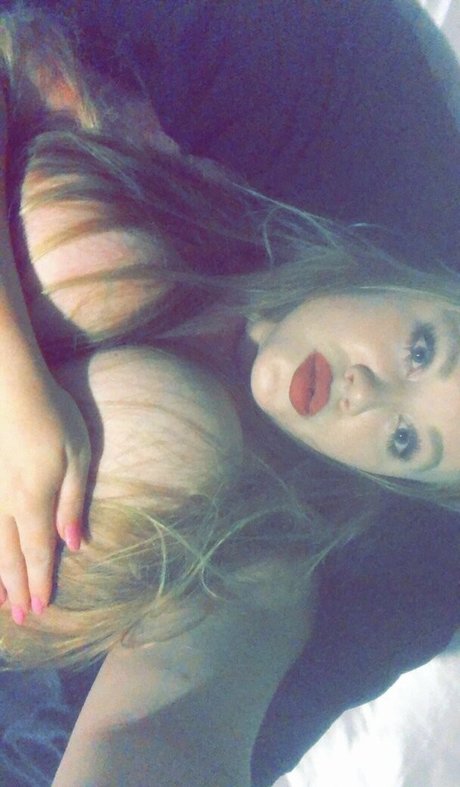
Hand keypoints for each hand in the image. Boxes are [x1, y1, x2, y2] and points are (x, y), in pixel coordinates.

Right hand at [0, 377, 90, 622]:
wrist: (9, 385)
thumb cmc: (51, 417)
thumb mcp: (77, 457)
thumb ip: (72, 502)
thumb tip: (75, 544)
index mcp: (35, 500)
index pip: (39, 552)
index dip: (40, 582)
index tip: (41, 609)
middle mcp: (6, 503)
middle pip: (10, 555)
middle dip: (17, 589)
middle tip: (21, 619)